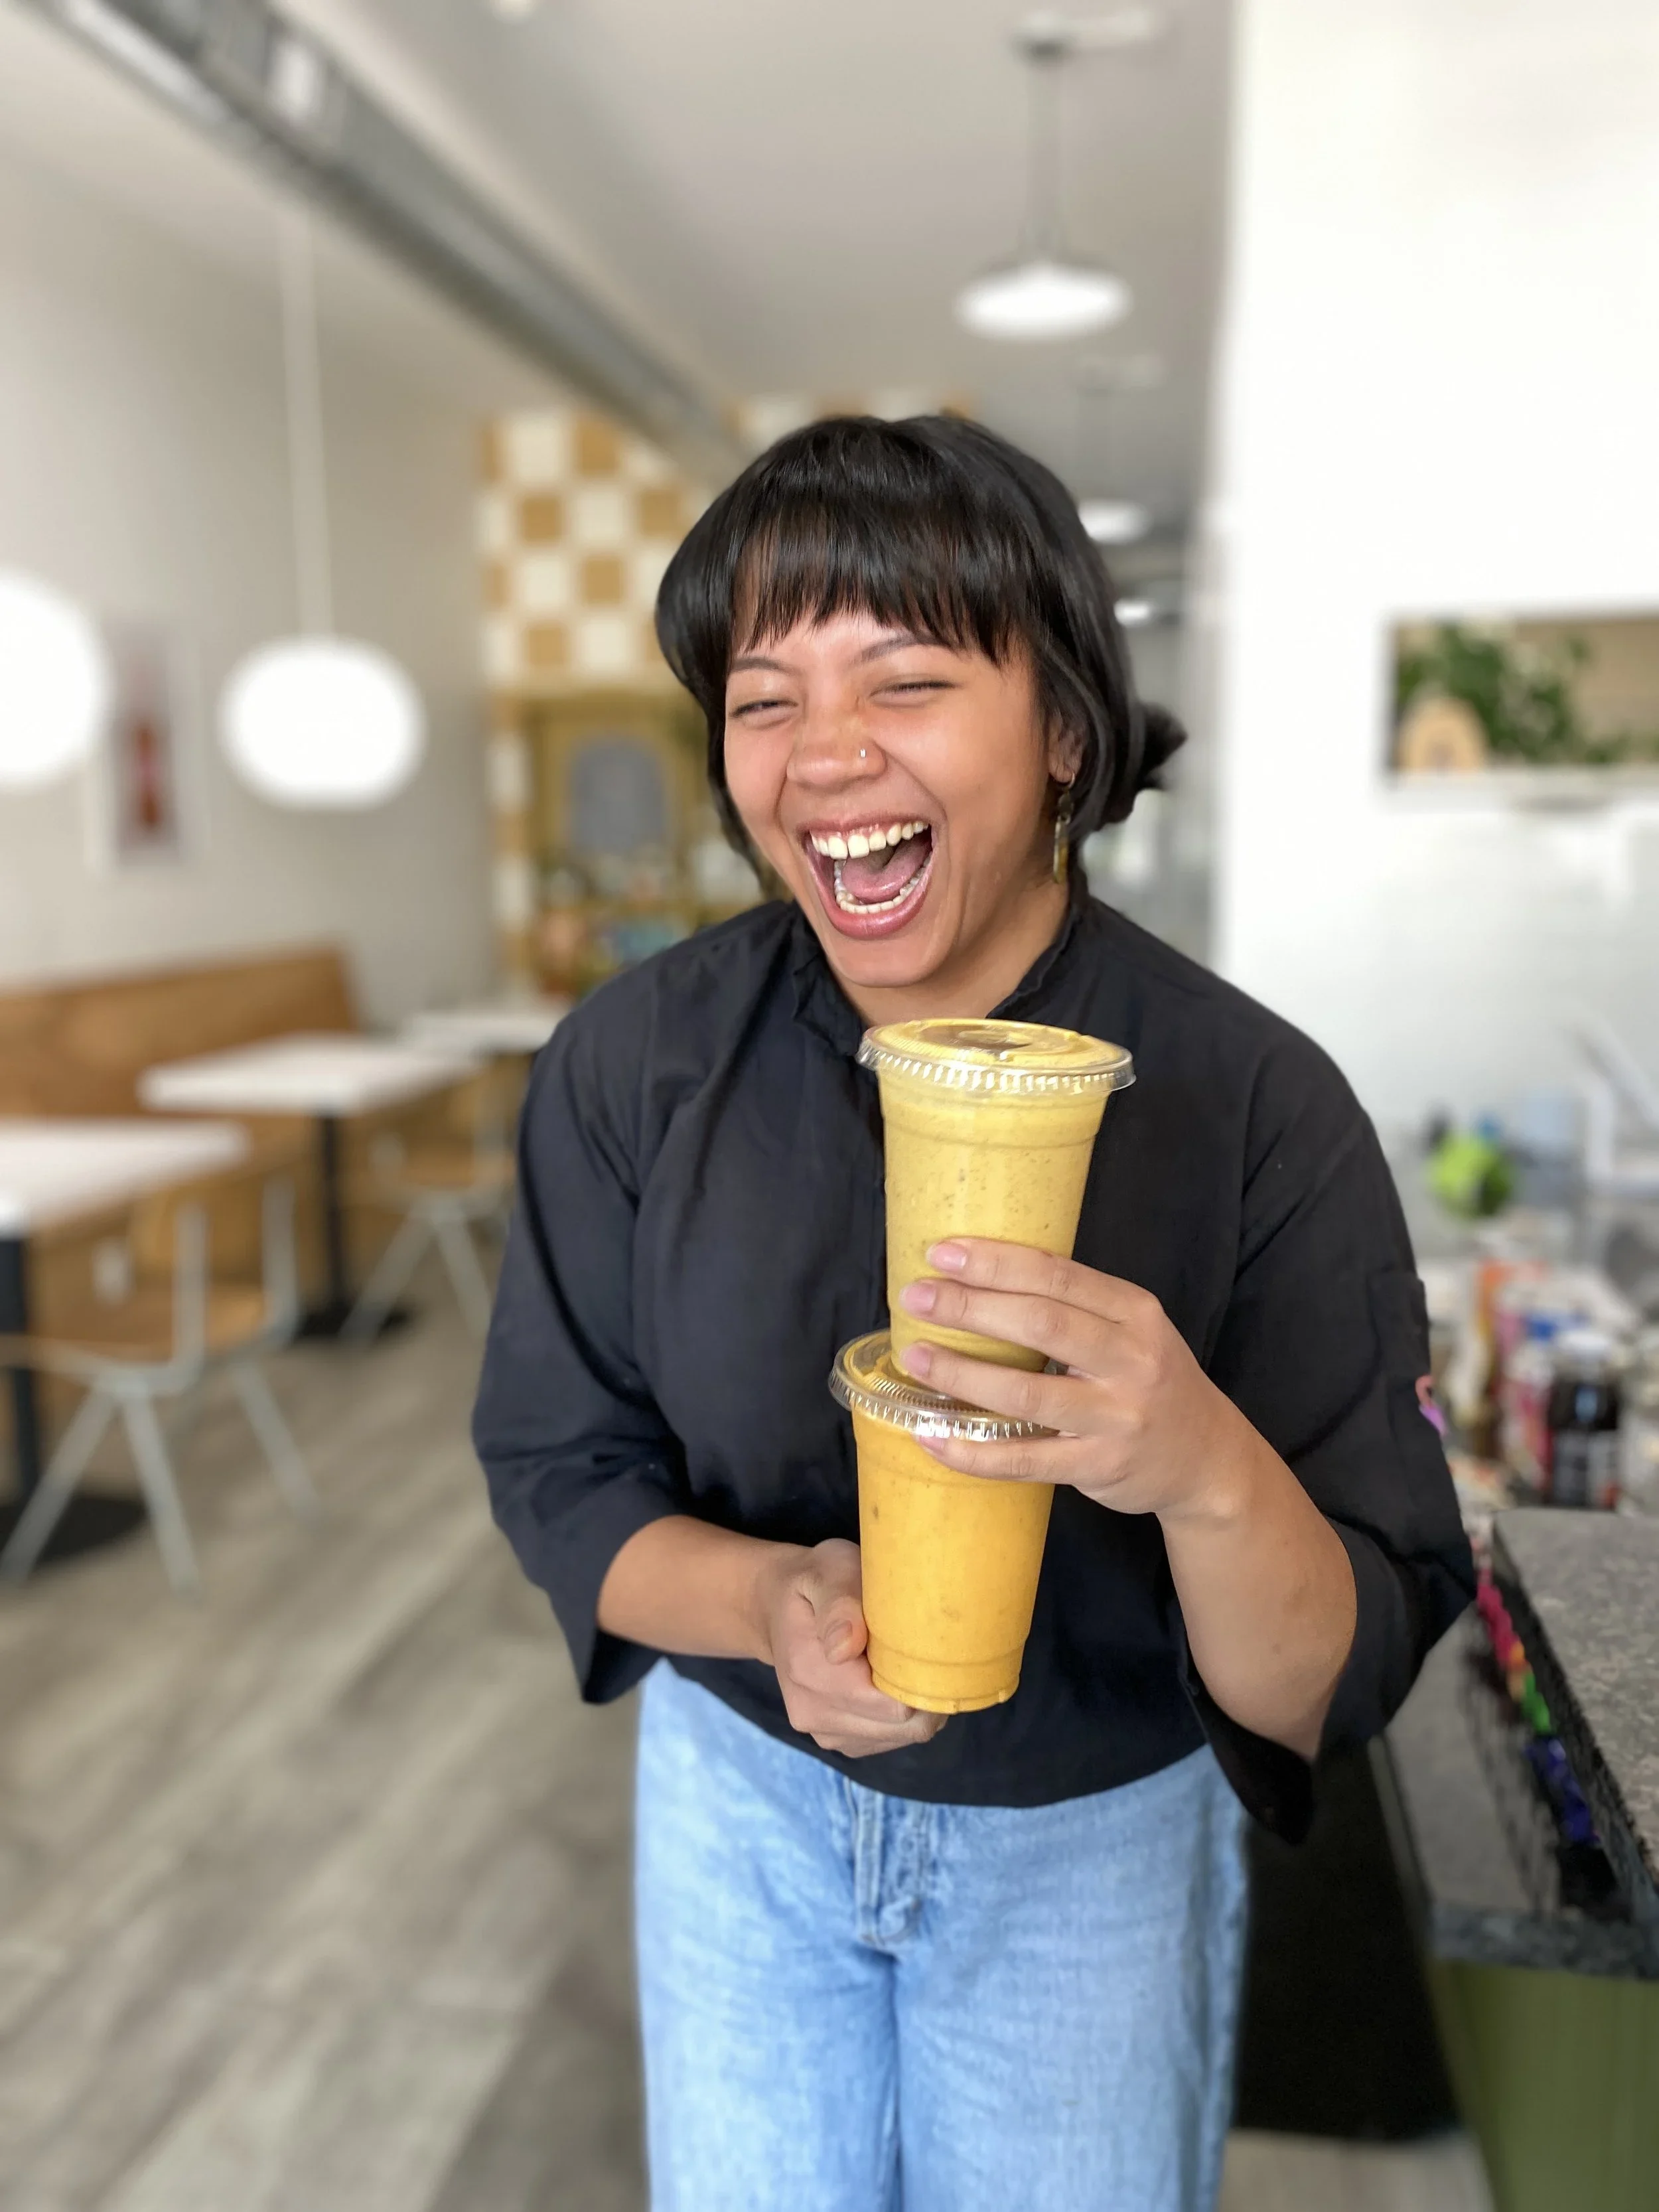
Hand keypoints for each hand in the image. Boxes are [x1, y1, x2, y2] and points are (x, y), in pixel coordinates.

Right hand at [755, 1538, 946, 1757]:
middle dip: (929, 1693)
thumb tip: (845, 1647)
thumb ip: (839, 1604)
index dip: (925, 1680)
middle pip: (905, 1726)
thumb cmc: (815, 1581)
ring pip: (904, 1736)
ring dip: (921, 1705)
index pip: (891, 1704)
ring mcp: (824, 1732)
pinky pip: (891, 1740)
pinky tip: (896, 1680)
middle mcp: (812, 1712)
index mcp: (809, 1670)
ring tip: (912, 1661)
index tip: (935, 1647)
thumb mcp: (827, 1572)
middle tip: (933, 1650)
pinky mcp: (838, 1740)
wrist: (777, 1607)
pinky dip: (906, 1716)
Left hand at [897, 1240, 1241, 1523]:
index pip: (1057, 1276)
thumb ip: (1076, 1307)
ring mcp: (1116, 1417)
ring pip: (1026, 1392)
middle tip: (915, 1297)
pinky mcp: (1098, 1466)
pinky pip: (1024, 1459)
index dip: (996, 1262)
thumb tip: (981, 1279)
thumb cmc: (1152, 1381)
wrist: (1207, 1458)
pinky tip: (932, 1437)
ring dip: (962, 1373)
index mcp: (1135, 1313)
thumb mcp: (1133, 1330)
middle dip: (970, 1307)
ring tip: (914, 1359)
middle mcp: (1131, 1360)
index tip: (942, 1253)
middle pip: (1040, 1323)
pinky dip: (973, 1451)